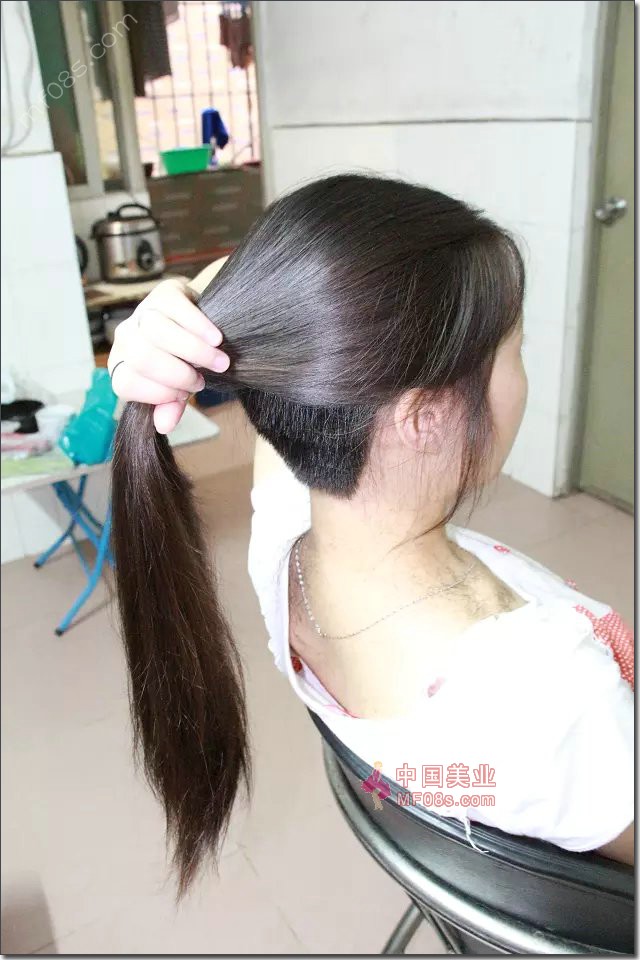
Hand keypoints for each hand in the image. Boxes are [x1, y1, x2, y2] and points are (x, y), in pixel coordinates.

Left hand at [107, 278, 229, 433]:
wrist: (203, 326)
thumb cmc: (185, 363)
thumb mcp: (178, 389)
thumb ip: (169, 406)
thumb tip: (163, 425)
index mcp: (122, 365)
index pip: (126, 383)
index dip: (157, 393)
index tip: (185, 394)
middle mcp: (125, 337)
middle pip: (142, 356)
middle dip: (179, 373)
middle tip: (206, 379)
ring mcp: (143, 312)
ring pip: (157, 330)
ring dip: (193, 350)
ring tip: (219, 361)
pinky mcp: (164, 292)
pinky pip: (176, 308)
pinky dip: (198, 326)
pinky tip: (216, 338)